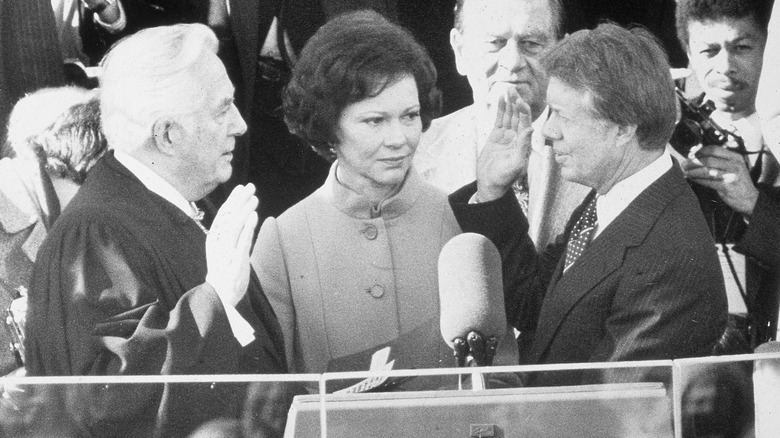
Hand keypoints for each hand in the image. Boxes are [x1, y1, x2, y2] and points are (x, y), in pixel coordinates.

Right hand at [205, 184, 258, 306]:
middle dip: (239, 200)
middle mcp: (218, 244)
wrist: (219, 297)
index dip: (232, 200)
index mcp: (214, 239)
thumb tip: (241, 215)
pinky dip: (247, 228)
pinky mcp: (234, 262)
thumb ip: (232, 234)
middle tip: (250, 187)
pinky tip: (254, 216)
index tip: (241, 187)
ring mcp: (225, 252)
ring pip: (234, 227)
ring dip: (244, 211)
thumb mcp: (225, 249)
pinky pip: (241, 241)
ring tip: (254, 198)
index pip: (223, 215)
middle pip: (228, 217)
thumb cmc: (225, 271)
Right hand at [476, 87, 532, 201]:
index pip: (525, 123)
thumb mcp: (516, 163)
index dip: (523, 111)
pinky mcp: (496, 136)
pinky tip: (500, 99)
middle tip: (513, 89)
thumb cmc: (504, 178)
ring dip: (509, 103)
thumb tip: (531, 129)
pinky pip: (500, 120)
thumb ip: (523, 146)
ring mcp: (507, 136)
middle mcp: (517, 137)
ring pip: (509, 116)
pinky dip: (500, 109)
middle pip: (518, 116)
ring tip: (507, 89)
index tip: (520, 100)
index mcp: (524, 143)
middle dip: (516, 103)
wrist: (490, 184)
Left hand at [681, 145, 758, 214]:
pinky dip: (698, 180)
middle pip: (708, 159)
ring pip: (707, 170)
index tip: (691, 155)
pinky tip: (692, 179)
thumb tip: (697, 156)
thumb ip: (720, 160)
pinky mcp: (727, 186)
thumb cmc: (737, 182)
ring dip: (693, 171)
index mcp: (735, 157)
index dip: (700, 151)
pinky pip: (708, 181)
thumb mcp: (733, 167)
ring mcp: (731, 175)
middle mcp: (734, 164)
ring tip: (685, 172)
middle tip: (684, 164)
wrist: (750, 199)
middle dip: (693, 162)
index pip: (714, 149)